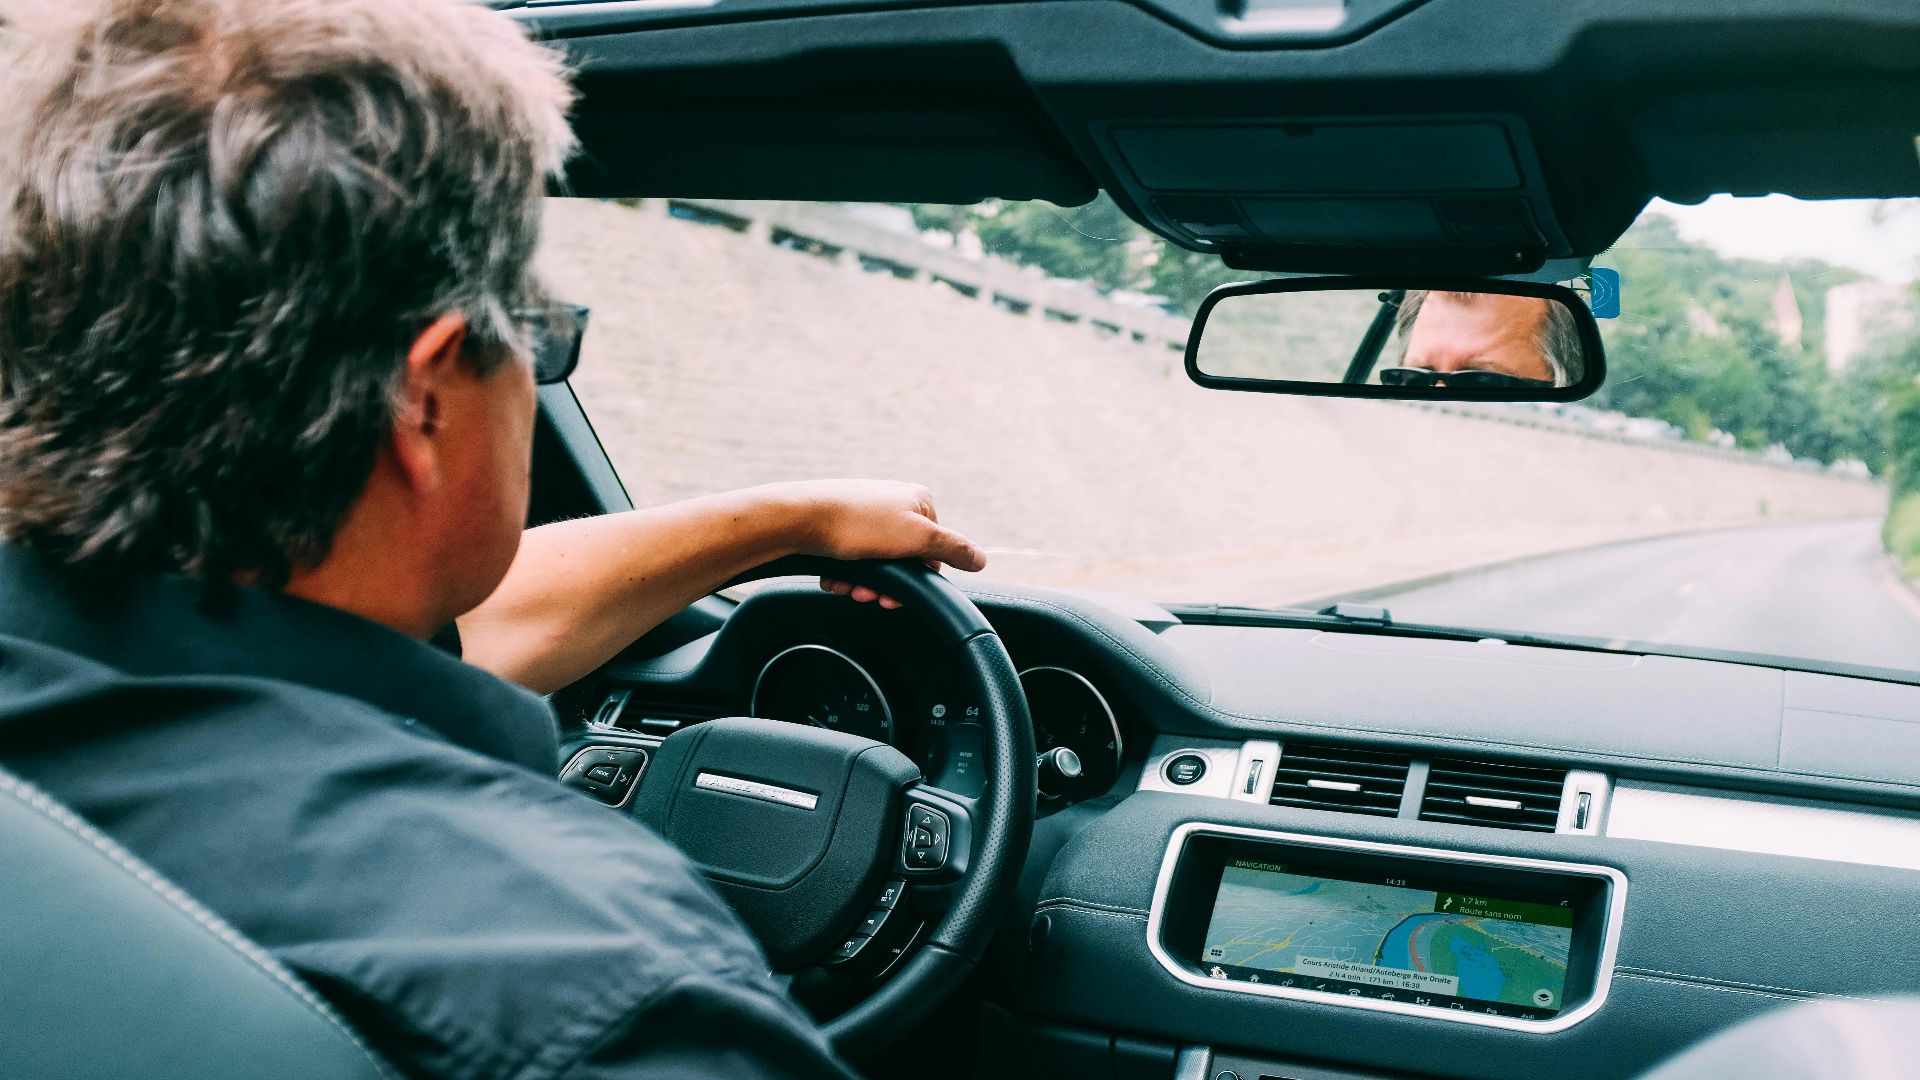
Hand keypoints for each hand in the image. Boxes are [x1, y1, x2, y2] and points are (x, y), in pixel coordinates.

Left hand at [772, 480, 985, 608]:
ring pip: (877, 562)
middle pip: (904, 560)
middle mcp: (894, 502)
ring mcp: (866, 513)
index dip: (917, 577)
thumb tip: (981, 559)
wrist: (799, 519)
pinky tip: (836, 578)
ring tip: (848, 586)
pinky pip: (854, 558)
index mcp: (918, 500)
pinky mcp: (842, 525)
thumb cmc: (857, 524)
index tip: (895, 594)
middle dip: (885, 584)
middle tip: (867, 594)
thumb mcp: (917, 537)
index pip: (934, 550)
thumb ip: (954, 548)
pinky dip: (847, 573)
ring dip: (864, 582)